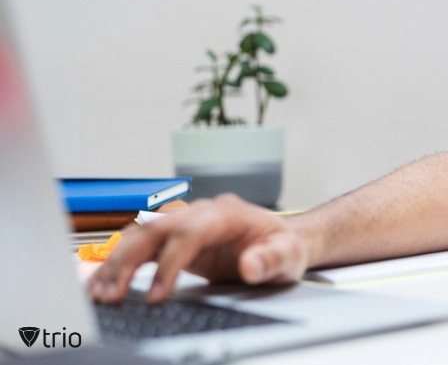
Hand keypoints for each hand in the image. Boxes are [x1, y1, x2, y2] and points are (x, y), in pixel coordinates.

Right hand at [87, 194, 309, 303]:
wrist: (281, 240)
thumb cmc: (284, 247)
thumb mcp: (288, 256)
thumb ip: (271, 260)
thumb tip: (250, 266)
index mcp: (228, 213)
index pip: (189, 233)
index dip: (170, 264)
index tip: (156, 295)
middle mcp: (202, 211)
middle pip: (156, 227)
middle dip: (129, 259)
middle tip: (112, 294)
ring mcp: (187, 221)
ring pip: (142, 232)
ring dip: (117, 260)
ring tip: (99, 291)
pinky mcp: (177, 236)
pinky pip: (142, 242)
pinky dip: (120, 259)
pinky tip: (103, 280)